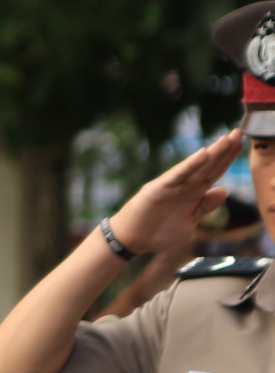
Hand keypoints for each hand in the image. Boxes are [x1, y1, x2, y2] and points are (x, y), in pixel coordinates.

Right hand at [111, 129, 246, 254]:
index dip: (227, 159)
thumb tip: (224, 190)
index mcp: (193, 193)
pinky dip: (191, 165)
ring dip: (213, 153)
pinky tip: (203, 154)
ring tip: (227, 138)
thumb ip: (205, 206)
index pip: (214, 172)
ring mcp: (171, 186)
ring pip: (197, 167)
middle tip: (239, 132)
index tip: (241, 144)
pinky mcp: (159, 189)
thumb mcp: (189, 222)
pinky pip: (178, 176)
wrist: (132, 240)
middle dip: (224, 150)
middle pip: (208, 166)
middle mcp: (184, 186)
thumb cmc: (157, 232)